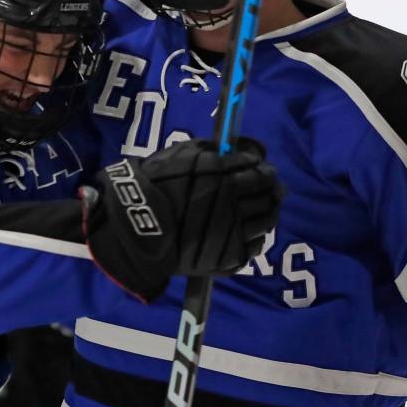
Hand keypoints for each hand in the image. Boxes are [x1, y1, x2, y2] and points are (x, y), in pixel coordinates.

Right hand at [82, 137, 282, 300]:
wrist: (134, 228)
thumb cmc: (155, 185)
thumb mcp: (182, 155)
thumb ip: (214, 149)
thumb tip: (245, 150)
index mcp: (224, 175)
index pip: (258, 170)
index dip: (263, 168)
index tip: (263, 168)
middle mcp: (234, 202)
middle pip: (268, 194)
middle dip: (272, 187)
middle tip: (272, 186)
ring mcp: (233, 232)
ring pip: (267, 219)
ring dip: (269, 210)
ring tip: (265, 207)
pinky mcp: (228, 257)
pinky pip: (255, 246)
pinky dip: (257, 236)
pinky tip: (251, 230)